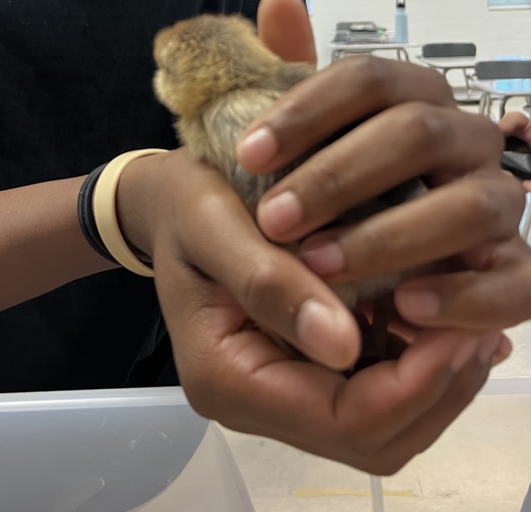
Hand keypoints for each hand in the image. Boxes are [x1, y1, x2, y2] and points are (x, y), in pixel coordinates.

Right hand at [125, 0, 513, 473]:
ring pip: (381, 425)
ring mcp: (281, 388)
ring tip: (473, 327)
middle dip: (434, 390)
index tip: (454, 325)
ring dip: (434, 381)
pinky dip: (418, 365)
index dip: (410, 383)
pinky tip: (446, 324)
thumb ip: (270, 284)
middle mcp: (256, 401)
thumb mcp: (214, 227)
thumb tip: (346, 344)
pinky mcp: (301, 366)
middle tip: (476, 327)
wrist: (164, 201)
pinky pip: (373, 392)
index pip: (340, 419)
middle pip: (370, 439)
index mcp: (227, 379)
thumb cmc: (184, 205)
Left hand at [237, 0, 528, 338]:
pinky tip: (403, 308)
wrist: (378, 259)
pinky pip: (514, 282)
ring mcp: (499, 204)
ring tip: (319, 265)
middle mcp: (465, 140)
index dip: (307, 110)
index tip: (247, 153)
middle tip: (273, 218)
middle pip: (415, 133)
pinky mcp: (518, 269)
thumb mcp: (308, 134)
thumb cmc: (339, 189)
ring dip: (388, 238)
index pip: (370, 77)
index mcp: (416, 98)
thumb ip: (292, 71)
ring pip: (468, 206)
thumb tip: (278, 0)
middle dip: (337, 176)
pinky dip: (462, 297)